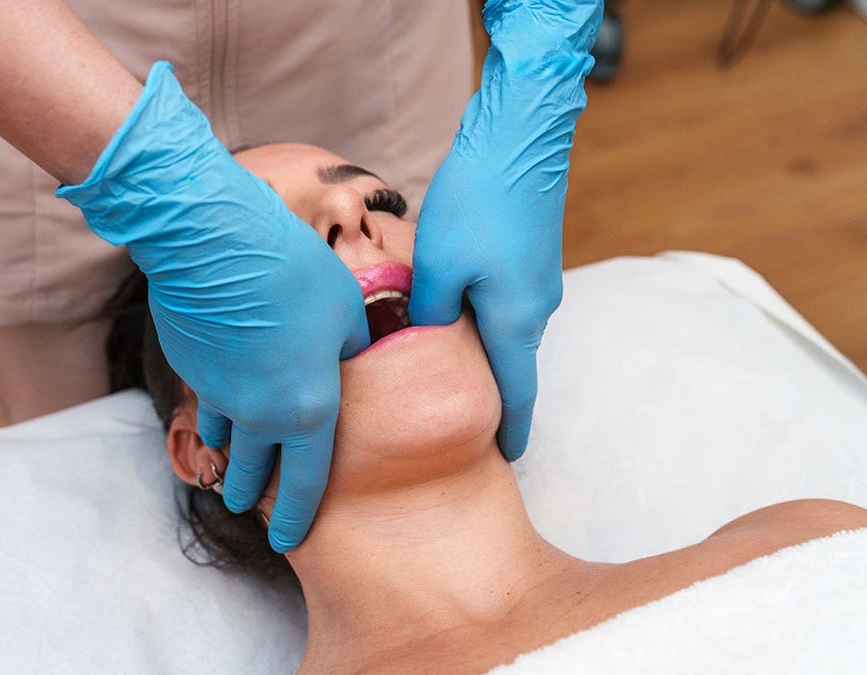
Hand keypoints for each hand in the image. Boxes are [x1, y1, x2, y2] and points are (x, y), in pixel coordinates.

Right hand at [57, 62, 369, 551]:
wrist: (209, 242)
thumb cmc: (291, 272)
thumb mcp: (345, 309)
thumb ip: (353, 347)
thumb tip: (352, 356)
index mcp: (308, 409)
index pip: (306, 483)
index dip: (299, 518)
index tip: (293, 542)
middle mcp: (258, 415)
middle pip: (255, 473)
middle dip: (255, 495)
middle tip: (251, 506)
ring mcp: (217, 395)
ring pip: (223, 443)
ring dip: (228, 460)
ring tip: (230, 469)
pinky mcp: (190, 368)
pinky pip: (204, 404)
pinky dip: (212, 417)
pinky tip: (214, 411)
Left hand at [409, 0, 601, 459]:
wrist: (519, 138)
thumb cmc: (477, 202)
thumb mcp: (438, 266)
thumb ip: (428, 314)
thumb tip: (422, 340)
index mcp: (514, 321)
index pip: (516, 396)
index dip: (511, 432)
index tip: (507, 461)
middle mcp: (535, 308)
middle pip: (512, 366)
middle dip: (494, 398)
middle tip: (467, 427)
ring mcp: (538, 281)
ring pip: (507, 333)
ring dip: (485, 357)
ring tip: (454, 378)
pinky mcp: (531, 257)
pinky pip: (507, 304)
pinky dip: (484, 322)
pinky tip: (457, 316)